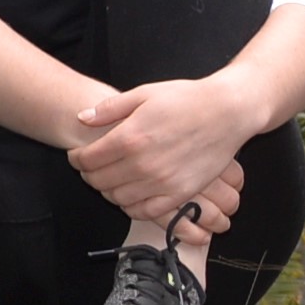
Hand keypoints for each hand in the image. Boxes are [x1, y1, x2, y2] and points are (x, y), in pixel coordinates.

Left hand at [62, 72, 261, 225]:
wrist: (228, 112)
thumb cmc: (187, 99)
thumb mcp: (144, 93)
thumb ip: (110, 109)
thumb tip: (82, 118)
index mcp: (130, 137)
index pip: (87, 159)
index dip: (76, 158)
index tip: (78, 154)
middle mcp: (142, 164)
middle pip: (99, 181)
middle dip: (89, 174)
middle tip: (92, 167)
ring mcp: (162, 182)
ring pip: (119, 198)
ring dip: (109, 191)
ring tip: (112, 179)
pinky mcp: (180, 194)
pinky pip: (146, 211)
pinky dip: (133, 206)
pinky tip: (132, 195)